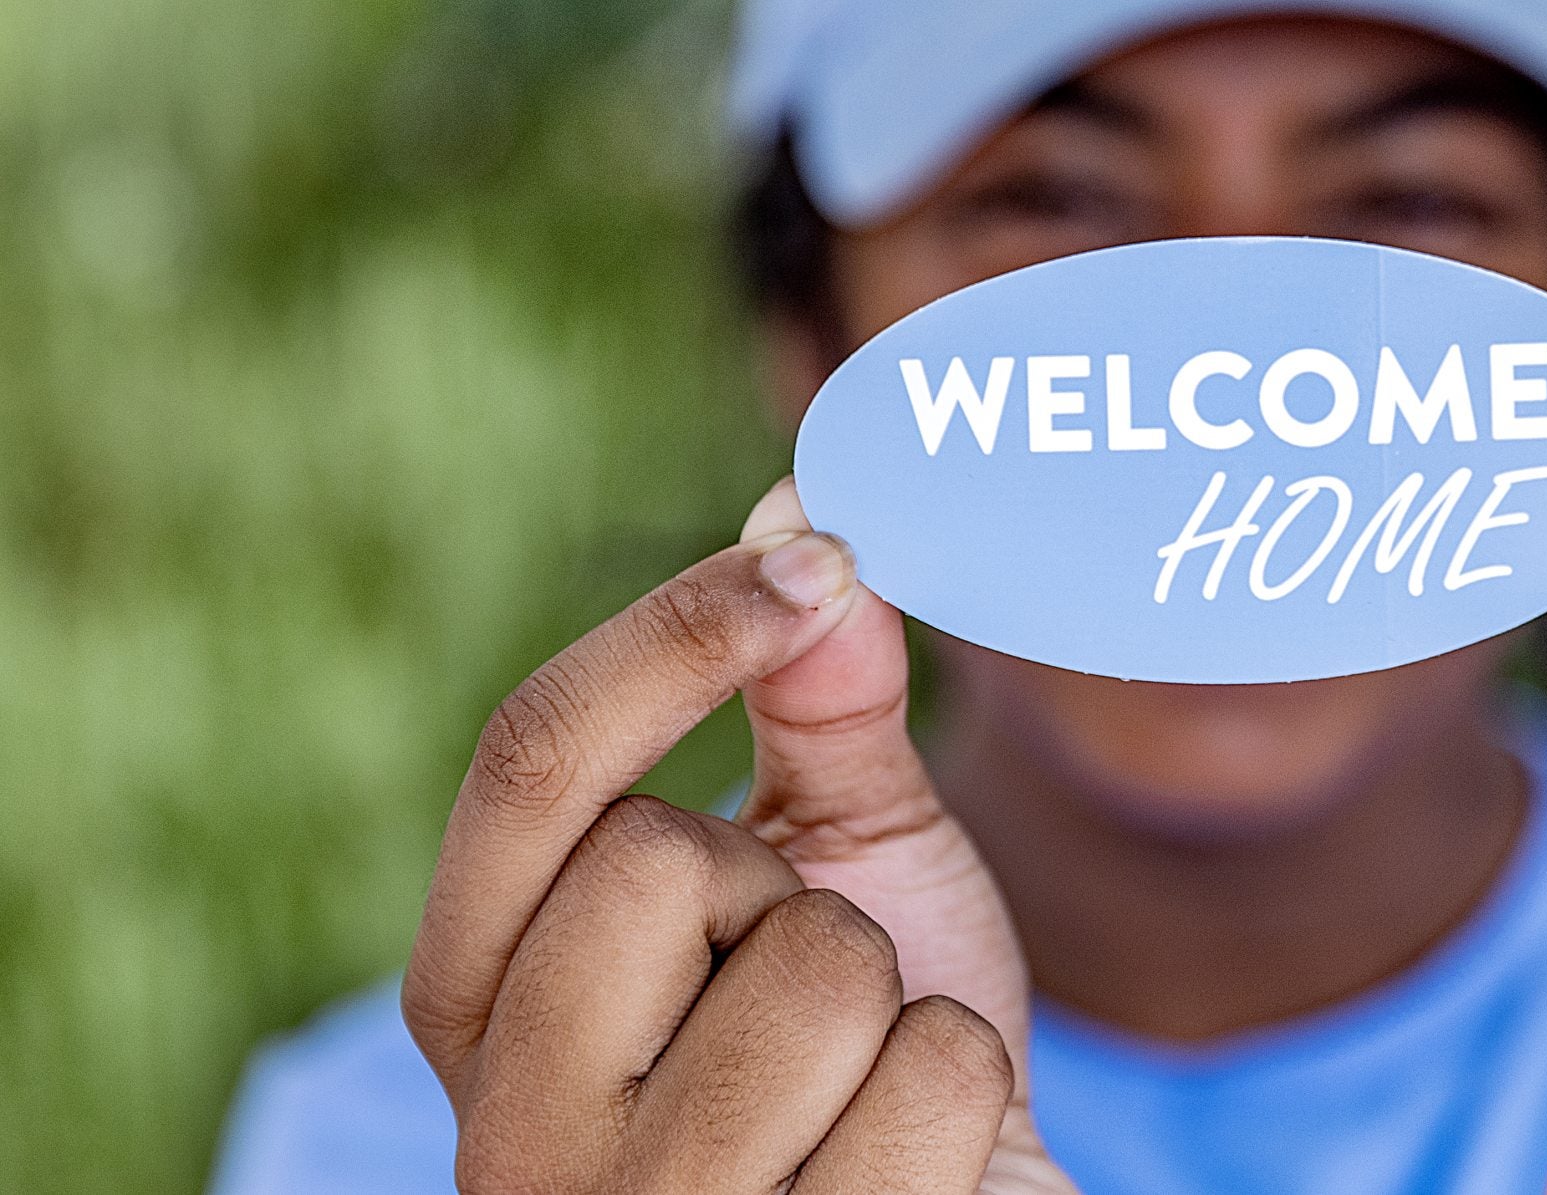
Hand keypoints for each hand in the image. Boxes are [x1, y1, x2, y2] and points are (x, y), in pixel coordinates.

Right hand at [401, 479, 1075, 1194]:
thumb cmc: (874, 1043)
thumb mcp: (837, 857)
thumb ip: (815, 701)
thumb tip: (797, 515)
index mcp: (483, 996)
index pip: (525, 764)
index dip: (670, 635)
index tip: (815, 560)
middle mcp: (511, 1130)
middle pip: (652, 854)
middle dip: (787, 886)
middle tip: (808, 976)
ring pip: (816, 970)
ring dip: (892, 997)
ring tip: (859, 1082)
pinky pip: (930, 1082)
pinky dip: (965, 1092)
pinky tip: (916, 1159)